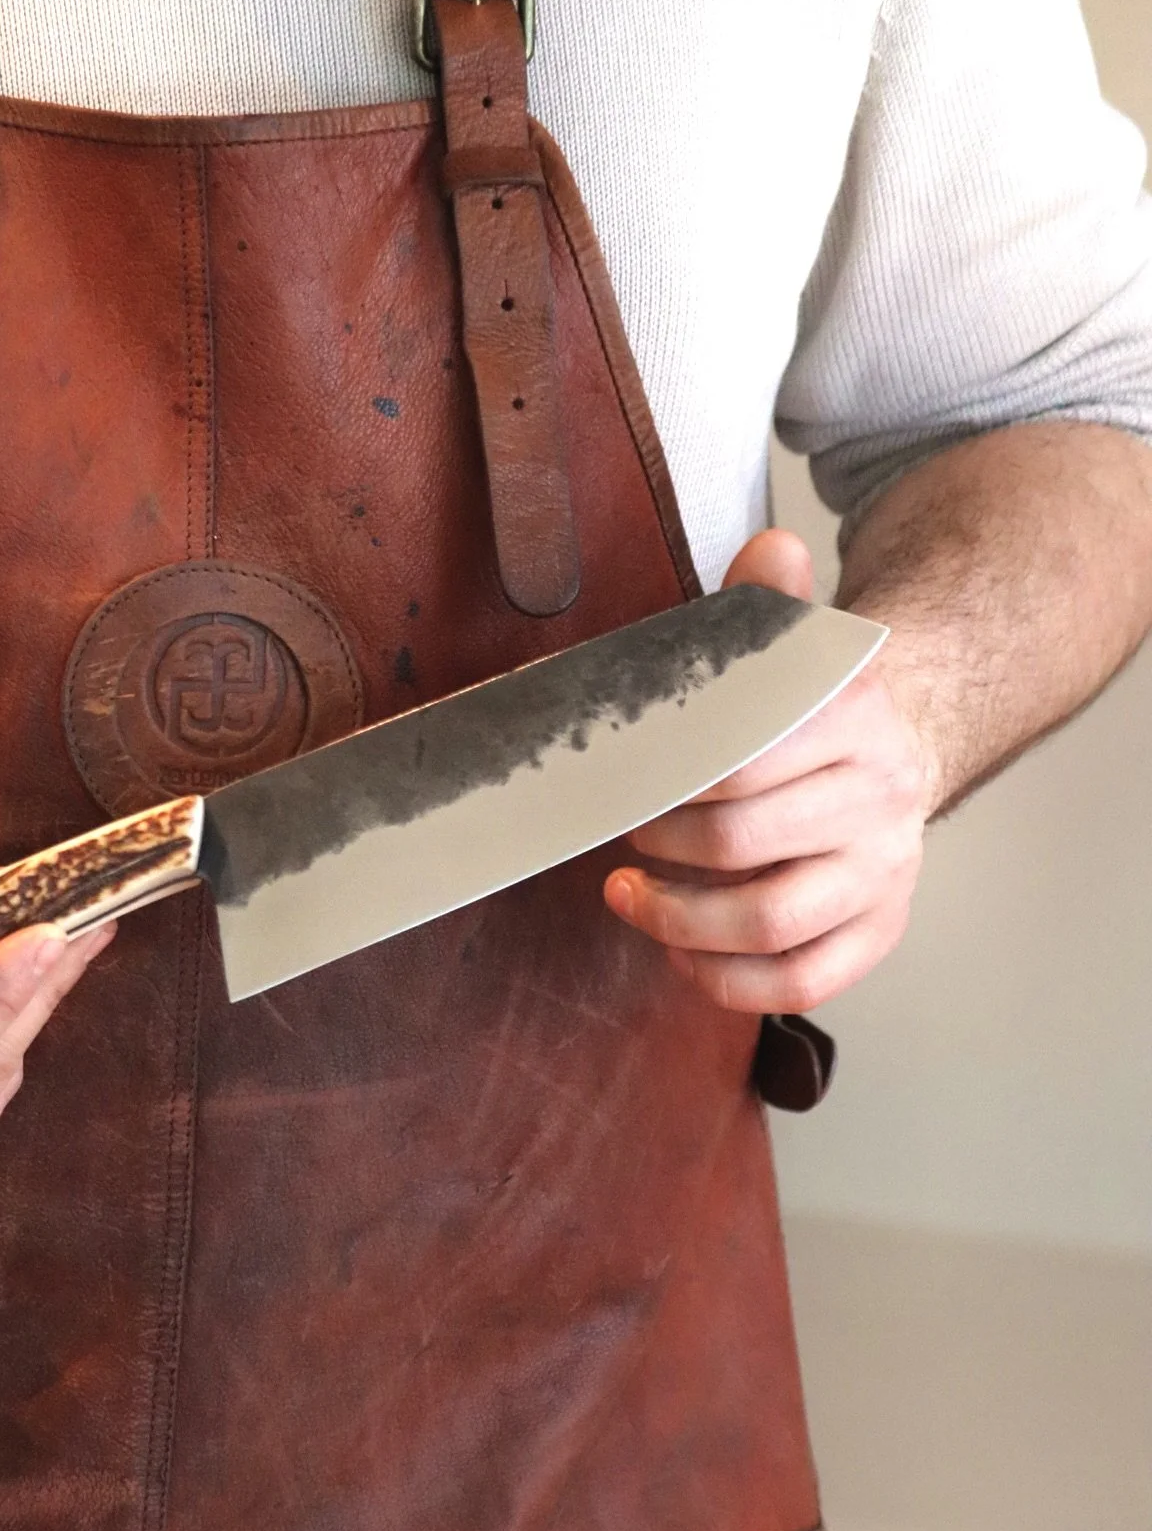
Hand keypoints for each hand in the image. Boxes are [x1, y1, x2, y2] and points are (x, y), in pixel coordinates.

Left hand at [603, 529, 933, 1013]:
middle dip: (663, 847)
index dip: (668, 782)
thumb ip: (768, 602)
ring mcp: (883, 872)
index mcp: (854, 719)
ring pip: (772, 924)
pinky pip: (804, 981)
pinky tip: (683, 956)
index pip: (743, 762)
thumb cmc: (811, 704)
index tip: (624, 781)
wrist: (906, 739)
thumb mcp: (790, 644)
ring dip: (681, 923)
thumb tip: (772, 548)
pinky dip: (731, 982)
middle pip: (745, 846)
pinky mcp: (881, 928)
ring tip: (628, 898)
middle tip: (623, 834)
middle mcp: (881, 798)